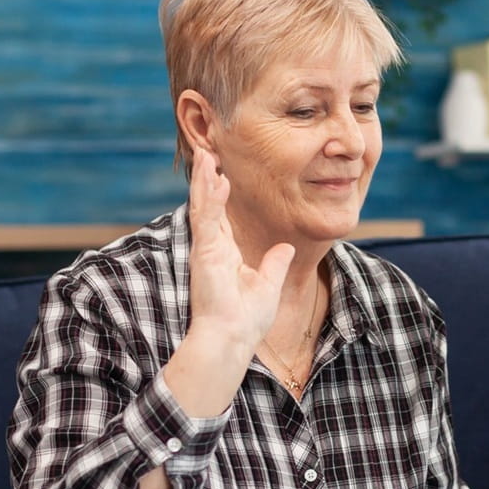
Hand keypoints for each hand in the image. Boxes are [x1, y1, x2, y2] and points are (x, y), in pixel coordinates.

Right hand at [186, 147, 294, 352]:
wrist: (232, 338)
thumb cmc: (245, 320)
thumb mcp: (268, 284)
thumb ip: (275, 264)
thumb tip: (285, 247)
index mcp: (224, 253)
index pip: (221, 214)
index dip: (220, 191)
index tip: (223, 168)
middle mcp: (212, 247)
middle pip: (208, 203)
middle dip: (207, 177)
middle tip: (207, 150)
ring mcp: (206, 249)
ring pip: (203, 205)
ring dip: (203, 179)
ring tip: (205, 153)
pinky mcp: (205, 253)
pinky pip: (207, 218)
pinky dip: (210, 197)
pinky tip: (214, 177)